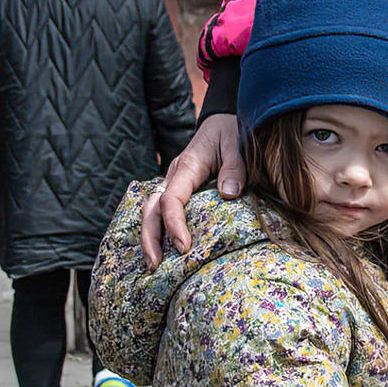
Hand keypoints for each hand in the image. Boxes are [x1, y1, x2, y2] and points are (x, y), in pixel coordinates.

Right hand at [148, 114, 242, 266]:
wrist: (225, 121)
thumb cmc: (232, 132)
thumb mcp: (238, 144)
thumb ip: (235, 168)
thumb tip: (228, 195)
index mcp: (187, 166)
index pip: (171, 199)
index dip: (174, 224)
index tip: (183, 247)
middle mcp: (174, 176)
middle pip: (151, 209)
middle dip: (150, 238)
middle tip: (155, 265)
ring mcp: (174, 184)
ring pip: (151, 211)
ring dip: (149, 237)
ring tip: (154, 265)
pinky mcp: (179, 190)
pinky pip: (161, 211)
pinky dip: (157, 231)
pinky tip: (162, 251)